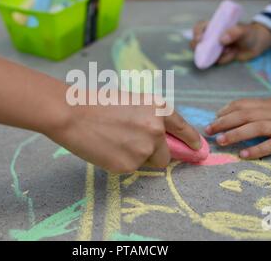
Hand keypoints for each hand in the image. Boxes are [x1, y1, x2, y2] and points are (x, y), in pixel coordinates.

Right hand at [57, 92, 200, 173]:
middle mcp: (157, 130)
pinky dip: (120, 162)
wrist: (72, 113)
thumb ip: (150, 119)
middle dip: (154, 153)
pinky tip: (106, 148)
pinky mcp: (129, 165)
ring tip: (113, 141)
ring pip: (147, 162)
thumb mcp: (132, 103)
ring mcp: (144, 149)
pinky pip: (130, 168)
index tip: (197, 149)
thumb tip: (160, 139)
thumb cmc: (97, 103)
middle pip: (166, 154)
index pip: (183, 128)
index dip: (191, 140)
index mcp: (158, 109)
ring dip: (136, 157)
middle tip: (132, 144)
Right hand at [191, 21, 270, 64]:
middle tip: (206, 51)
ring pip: (207, 54)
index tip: (200, 39)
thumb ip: (235, 32)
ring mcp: (215, 48)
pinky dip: (225, 59)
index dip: (196, 32)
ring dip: (218, 55)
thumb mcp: (244, 30)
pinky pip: (217, 61)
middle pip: (197, 42)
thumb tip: (222, 40)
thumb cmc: (250, 33)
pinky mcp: (220, 57)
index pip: (200, 27)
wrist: (257, 44)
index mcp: (215, 26)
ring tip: (232, 50)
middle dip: (198, 48)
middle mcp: (212, 37)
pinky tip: (234, 54)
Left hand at [205, 95, 270, 158]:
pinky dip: (257, 150)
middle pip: (244, 115)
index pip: (243, 104)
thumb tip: (241, 110)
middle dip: (224, 122)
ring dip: (235, 134)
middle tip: (208, 131)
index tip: (214, 118)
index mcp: (270, 104)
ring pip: (255, 128)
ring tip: (221, 141)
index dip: (226, 110)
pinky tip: (244, 155)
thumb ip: (262, 107)